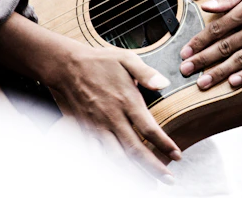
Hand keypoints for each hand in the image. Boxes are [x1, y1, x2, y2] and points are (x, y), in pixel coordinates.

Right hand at [0, 13, 180, 183]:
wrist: (64, 66)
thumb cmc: (98, 61)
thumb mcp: (126, 59)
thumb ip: (146, 73)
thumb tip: (165, 83)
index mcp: (126, 101)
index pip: (149, 129)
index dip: (164, 145)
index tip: (177, 155)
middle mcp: (112, 118)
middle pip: (135, 150)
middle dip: (153, 168)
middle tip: (168, 180)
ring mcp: (96, 126)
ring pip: (115, 157)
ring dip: (132, 172)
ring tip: (147, 183)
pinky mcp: (83, 130)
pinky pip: (95, 155)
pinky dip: (107, 168)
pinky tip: (117, 175)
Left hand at [179, 0, 241, 88]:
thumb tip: (206, 6)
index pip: (218, 29)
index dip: (199, 42)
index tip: (185, 52)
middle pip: (225, 47)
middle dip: (203, 60)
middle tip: (186, 70)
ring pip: (241, 60)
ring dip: (220, 73)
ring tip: (203, 82)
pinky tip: (233, 83)